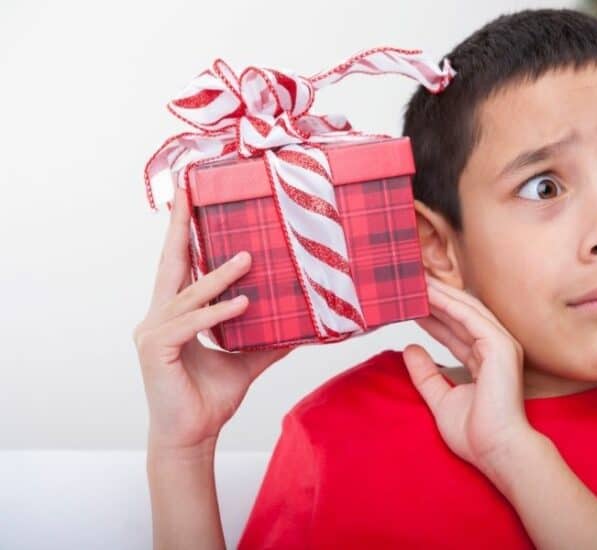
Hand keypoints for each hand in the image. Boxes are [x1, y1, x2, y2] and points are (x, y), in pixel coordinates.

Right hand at [133, 186, 294, 453]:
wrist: (193, 436)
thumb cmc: (211, 398)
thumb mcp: (247, 360)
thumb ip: (267, 340)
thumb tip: (303, 325)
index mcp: (174, 314)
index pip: (180, 267)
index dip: (182, 233)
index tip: (186, 198)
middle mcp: (158, 317)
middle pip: (170, 264)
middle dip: (178, 227)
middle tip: (187, 192)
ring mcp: (152, 332)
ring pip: (189, 294)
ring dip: (219, 276)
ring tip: (248, 259)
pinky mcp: (156, 349)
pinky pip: (191, 323)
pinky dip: (217, 313)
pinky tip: (243, 304)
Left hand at [403, 275, 537, 480]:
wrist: (496, 450)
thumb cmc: (476, 434)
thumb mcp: (440, 398)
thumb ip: (426, 374)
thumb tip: (410, 349)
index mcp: (484, 360)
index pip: (454, 330)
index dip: (432, 315)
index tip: (409, 302)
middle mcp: (494, 348)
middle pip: (460, 315)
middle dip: (435, 297)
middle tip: (409, 281)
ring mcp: (500, 345)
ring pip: (466, 310)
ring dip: (440, 294)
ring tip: (415, 279)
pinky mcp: (500, 346)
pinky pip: (470, 318)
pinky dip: (449, 304)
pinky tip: (429, 294)